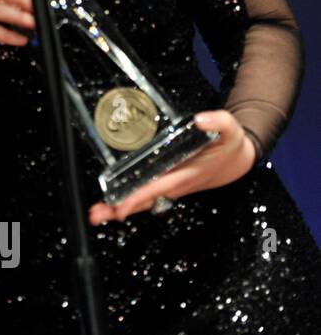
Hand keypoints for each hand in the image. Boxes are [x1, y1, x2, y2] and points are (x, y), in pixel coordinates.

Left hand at [88, 110, 255, 223]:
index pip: (161, 186)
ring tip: (97, 214)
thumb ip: (219, 121)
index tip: (123, 205)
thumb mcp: (230, 128)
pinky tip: (111, 205)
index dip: (141, 196)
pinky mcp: (169, 185)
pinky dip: (129, 201)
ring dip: (120, 207)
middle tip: (97, 214)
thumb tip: (201, 119)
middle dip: (122, 207)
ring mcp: (173, 186)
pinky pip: (148, 196)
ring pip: (145, 200)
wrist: (237, 160)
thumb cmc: (230, 144)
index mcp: (190, 172)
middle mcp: (179, 183)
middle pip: (147, 199)